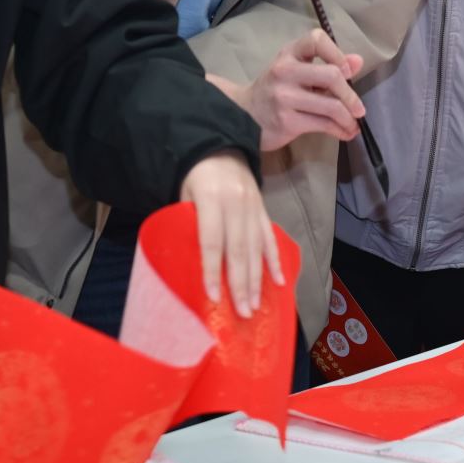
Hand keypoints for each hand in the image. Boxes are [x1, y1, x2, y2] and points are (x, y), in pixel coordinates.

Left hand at [178, 151, 284, 316]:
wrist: (220, 150)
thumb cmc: (195, 180)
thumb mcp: (184, 198)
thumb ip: (189, 226)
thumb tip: (190, 265)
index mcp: (211, 199)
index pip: (212, 241)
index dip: (213, 270)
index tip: (214, 297)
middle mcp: (236, 204)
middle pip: (238, 250)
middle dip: (241, 284)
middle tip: (242, 312)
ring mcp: (254, 207)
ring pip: (256, 248)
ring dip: (257, 279)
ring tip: (255, 305)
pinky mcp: (263, 209)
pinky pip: (270, 238)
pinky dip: (275, 260)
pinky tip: (279, 281)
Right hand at [246, 29, 365, 149]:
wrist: (243, 114)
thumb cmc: (277, 89)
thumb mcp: (298, 70)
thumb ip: (328, 65)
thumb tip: (358, 61)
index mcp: (290, 53)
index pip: (316, 40)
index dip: (337, 53)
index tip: (348, 70)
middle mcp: (285, 71)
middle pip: (331, 76)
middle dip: (351, 95)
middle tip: (359, 109)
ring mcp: (284, 97)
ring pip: (331, 106)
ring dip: (349, 118)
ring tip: (353, 124)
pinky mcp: (286, 121)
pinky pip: (323, 125)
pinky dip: (340, 130)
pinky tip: (345, 132)